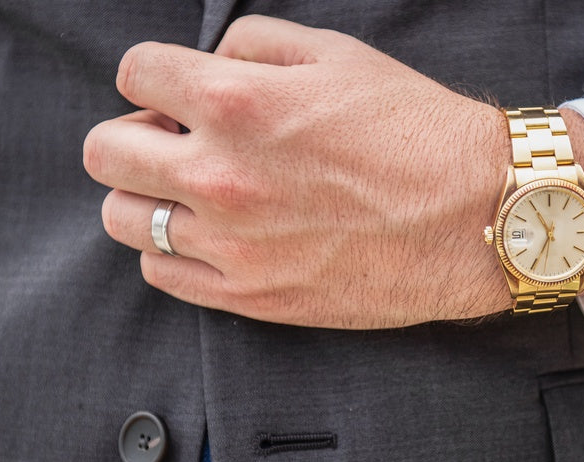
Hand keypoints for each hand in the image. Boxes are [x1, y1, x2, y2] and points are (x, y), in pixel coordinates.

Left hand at [84, 16, 583, 328]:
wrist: (479, 215)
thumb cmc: (417, 131)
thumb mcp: (338, 55)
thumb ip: (252, 44)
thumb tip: (207, 62)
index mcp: (238, 102)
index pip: (133, 73)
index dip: (153, 76)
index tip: (176, 91)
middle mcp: (220, 175)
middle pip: (105, 149)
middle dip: (134, 133)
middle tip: (174, 140)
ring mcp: (230, 243)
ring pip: (121, 217)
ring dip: (145, 194)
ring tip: (189, 191)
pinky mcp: (250, 295)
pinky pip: (161, 272)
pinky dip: (172, 248)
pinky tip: (211, 234)